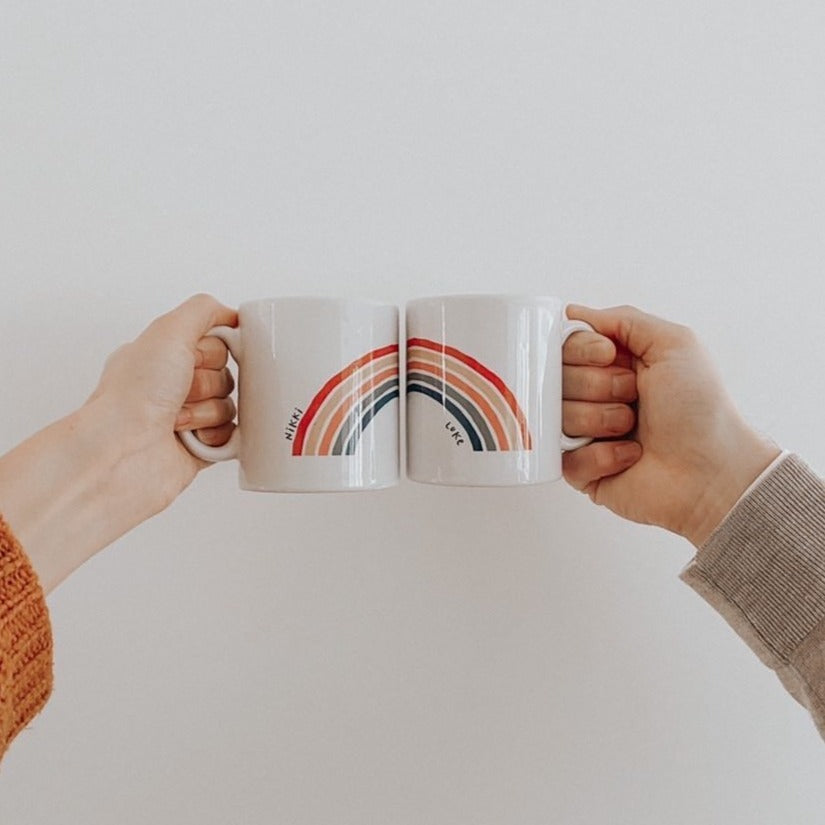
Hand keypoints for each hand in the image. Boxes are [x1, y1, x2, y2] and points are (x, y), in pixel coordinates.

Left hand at [88, 293, 237, 513]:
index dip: (210, 353)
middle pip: (227, 374)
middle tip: (180, 392)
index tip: (192, 359)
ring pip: (230, 405)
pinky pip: (232, 435)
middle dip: (208, 384)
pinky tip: (191, 439)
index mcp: (163, 356)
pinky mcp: (199, 447)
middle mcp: (173, 385)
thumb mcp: (168, 331)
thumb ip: (203, 310)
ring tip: (178, 420)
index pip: (216, 343)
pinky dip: (216, 436)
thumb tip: (230, 314)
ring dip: (208, 412)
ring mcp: (187, 418)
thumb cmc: (131, 396)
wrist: (121, 451)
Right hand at [561, 305, 779, 545]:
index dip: (582, 350)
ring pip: (558, 416)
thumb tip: (575, 313)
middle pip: (556, 379)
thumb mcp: (674, 343)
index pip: (565, 346)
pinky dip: (602, 455)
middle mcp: (594, 396)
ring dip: (603, 420)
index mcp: (611, 365)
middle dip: (598, 386)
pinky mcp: (581, 471)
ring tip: (633, 429)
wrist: (713, 470)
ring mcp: (585, 433)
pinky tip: (629, 456)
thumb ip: (624, 319)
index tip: (610, 357)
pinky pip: (565, 456)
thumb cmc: (701, 409)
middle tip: (633, 396)